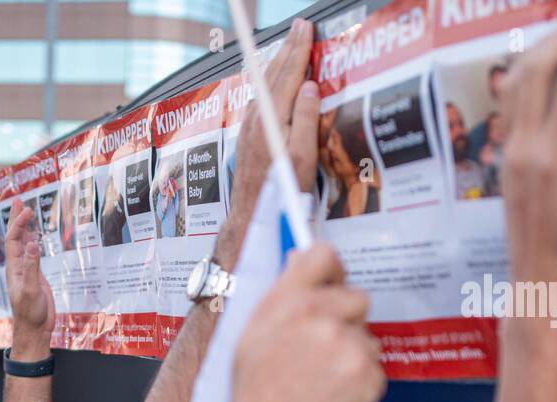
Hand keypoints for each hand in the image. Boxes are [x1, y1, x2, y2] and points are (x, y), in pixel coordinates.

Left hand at [3, 198, 54, 358]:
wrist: (34, 330)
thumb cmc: (31, 313)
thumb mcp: (31, 290)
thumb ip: (32, 267)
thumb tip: (32, 244)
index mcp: (14, 268)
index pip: (14, 239)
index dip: (18, 223)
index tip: (26, 209)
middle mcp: (18, 266)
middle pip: (15, 237)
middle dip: (16, 218)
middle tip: (18, 200)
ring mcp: (27, 270)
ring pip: (24, 243)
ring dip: (24, 226)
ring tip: (25, 211)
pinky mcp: (36, 276)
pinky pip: (33, 253)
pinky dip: (34, 240)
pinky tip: (35, 234)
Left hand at [213, 18, 319, 272]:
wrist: (251, 218)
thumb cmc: (281, 194)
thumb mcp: (303, 159)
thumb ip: (306, 120)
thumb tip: (309, 87)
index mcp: (273, 121)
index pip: (288, 75)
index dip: (299, 50)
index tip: (307, 29)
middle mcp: (257, 121)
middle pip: (274, 75)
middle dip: (287, 49)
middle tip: (299, 27)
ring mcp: (249, 129)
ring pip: (265, 86)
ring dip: (278, 63)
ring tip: (289, 46)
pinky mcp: (247, 139)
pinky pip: (260, 99)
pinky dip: (271, 83)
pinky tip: (274, 82)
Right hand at [229, 243, 382, 401]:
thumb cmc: (255, 399)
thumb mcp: (251, 338)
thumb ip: (281, 298)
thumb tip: (300, 260)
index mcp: (284, 303)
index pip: (322, 256)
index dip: (331, 270)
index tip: (332, 283)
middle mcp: (317, 316)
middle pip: (357, 298)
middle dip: (346, 321)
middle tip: (322, 351)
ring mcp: (346, 344)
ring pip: (367, 337)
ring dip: (353, 354)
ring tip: (321, 381)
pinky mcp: (368, 372)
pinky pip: (374, 367)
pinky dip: (360, 382)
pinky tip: (333, 397)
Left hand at [500, 1, 556, 358]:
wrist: (543, 292)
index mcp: (555, 157)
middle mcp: (525, 149)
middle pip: (539, 69)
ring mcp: (511, 154)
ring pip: (517, 82)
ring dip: (545, 45)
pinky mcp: (508, 163)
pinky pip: (512, 104)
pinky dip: (529, 71)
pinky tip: (546, 62)